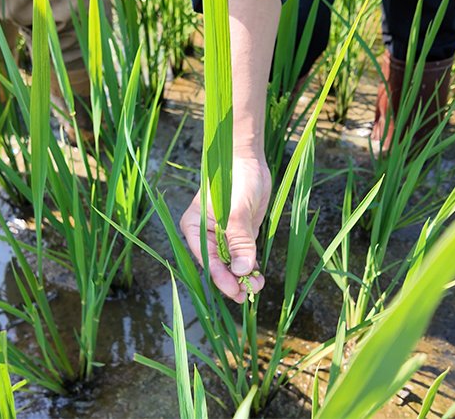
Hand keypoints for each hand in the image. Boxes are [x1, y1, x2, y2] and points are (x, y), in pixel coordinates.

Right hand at [180, 156, 271, 302]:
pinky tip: (259, 277)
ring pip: (232, 264)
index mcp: (195, 228)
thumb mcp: (237, 211)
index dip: (221, 278)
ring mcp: (224, 236)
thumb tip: (242, 270)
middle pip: (219, 266)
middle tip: (250, 293)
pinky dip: (251, 267)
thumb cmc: (236, 178)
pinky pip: (243, 256)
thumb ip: (239, 241)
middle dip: (234, 281)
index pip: (207, 260)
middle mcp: (206, 235)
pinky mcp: (240, 234)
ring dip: (244, 277)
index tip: (235, 291)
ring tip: (259, 286)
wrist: (249, 160)